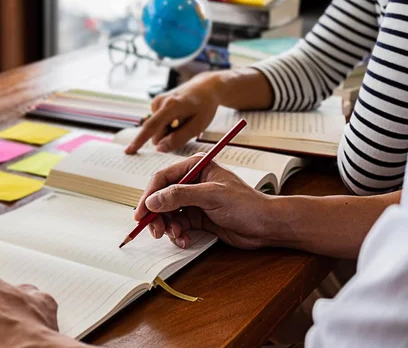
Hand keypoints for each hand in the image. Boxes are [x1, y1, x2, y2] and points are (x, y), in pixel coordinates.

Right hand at [125, 70, 227, 153]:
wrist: (204, 88)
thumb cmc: (204, 107)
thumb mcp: (198, 126)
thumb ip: (178, 139)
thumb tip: (159, 148)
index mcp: (171, 106)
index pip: (152, 126)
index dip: (140, 141)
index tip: (128, 151)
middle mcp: (160, 102)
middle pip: (157, 132)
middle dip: (168, 137)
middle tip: (187, 127)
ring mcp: (157, 102)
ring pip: (158, 129)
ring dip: (170, 130)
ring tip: (184, 120)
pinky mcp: (156, 104)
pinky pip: (159, 123)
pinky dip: (169, 125)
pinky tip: (179, 117)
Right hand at [134, 154, 271, 248]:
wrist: (266, 226)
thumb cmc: (246, 204)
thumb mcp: (211, 196)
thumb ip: (180, 196)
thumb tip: (153, 200)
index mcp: (196, 167)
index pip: (163, 178)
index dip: (149, 195)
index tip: (141, 213)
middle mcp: (193, 182)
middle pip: (162, 197)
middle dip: (157, 215)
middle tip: (156, 231)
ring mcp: (195, 200)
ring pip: (168, 213)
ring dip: (168, 227)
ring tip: (177, 236)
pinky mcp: (198, 217)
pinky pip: (178, 225)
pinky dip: (178, 235)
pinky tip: (186, 240)